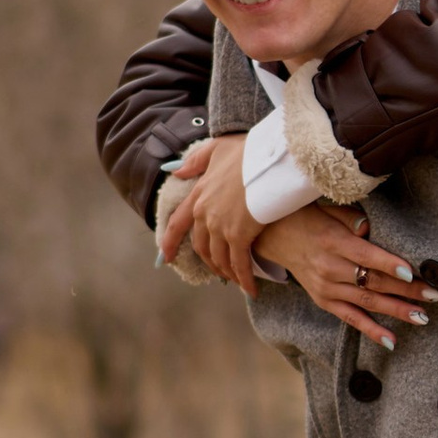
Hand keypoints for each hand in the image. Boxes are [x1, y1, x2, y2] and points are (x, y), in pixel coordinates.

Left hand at [160, 134, 259, 286]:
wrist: (271, 158)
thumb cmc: (250, 151)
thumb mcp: (218, 149)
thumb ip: (196, 161)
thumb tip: (177, 171)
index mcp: (199, 195)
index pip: (177, 224)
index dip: (170, 242)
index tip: (165, 257)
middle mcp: (205, 213)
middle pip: (200, 246)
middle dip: (209, 262)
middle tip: (217, 272)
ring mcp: (220, 226)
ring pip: (218, 258)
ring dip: (227, 272)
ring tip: (237, 280)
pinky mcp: (239, 235)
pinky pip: (239, 263)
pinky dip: (243, 279)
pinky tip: (251, 288)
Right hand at [255, 204, 431, 353]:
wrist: (275, 237)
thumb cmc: (309, 218)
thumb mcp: (328, 209)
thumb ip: (350, 219)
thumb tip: (369, 228)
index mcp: (333, 242)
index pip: (366, 256)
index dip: (389, 265)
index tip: (413, 273)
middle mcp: (329, 268)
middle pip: (373, 282)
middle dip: (406, 291)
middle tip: (434, 295)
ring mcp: (326, 289)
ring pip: (367, 302)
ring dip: (397, 311)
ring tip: (423, 317)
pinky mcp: (324, 302)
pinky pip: (351, 319)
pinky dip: (371, 330)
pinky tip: (392, 341)